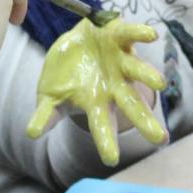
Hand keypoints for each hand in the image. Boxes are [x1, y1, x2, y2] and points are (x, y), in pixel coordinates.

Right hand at [26, 18, 167, 165]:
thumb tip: (32, 133)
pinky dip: (139, 33)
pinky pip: (130, 35)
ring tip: (160, 83)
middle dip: (145, 121)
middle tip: (159, 139)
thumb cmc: (64, 76)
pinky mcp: (119, 37)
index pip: (101, 125)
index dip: (106, 141)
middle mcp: (114, 85)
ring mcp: (120, 61)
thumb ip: (46, 113)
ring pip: (136, 71)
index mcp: (98, 102)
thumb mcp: (50, 96)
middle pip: (131, 105)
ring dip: (148, 76)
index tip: (111, 159)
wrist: (74, 45)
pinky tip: (152, 35)